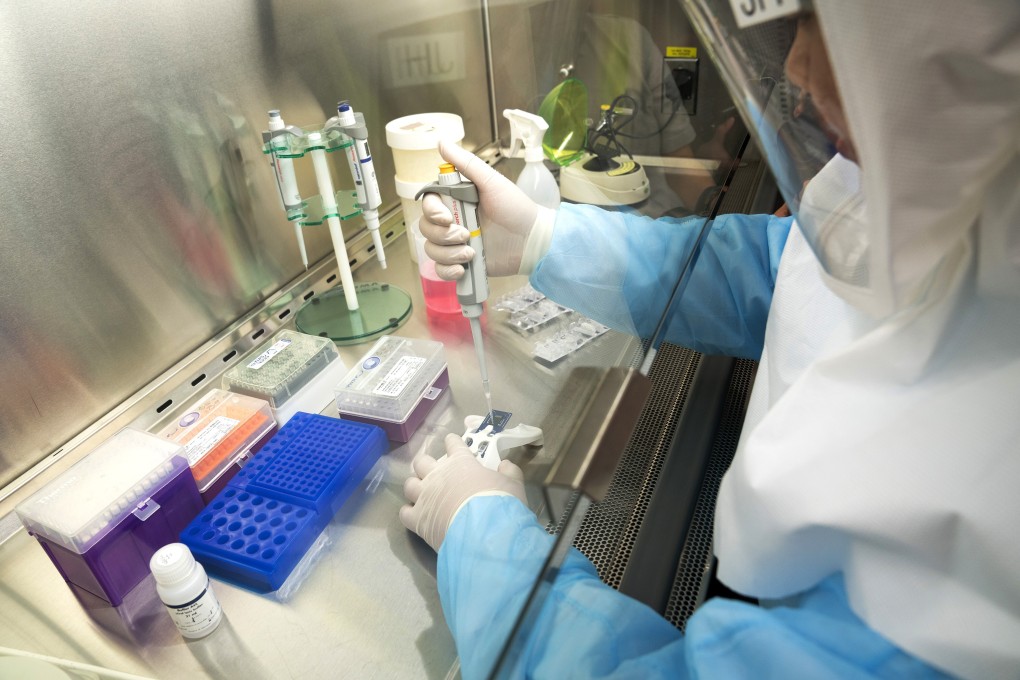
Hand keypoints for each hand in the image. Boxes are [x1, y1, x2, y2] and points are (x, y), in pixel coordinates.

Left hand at [399, 432, 526, 551]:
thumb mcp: (514, 485)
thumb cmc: (500, 504)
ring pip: (409, 485)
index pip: (453, 444)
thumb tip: (504, 464)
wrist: (485, 534)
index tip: (452, 443)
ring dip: (415, 487)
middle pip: (421, 462)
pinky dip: (409, 513)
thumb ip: (509, 472)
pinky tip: (416, 516)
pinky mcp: (417, 519)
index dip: (453, 442)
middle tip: (435, 473)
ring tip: (422, 494)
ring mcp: (424, 497)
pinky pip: (404, 512)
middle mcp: (437, 476)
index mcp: (460, 462)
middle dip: (426, 465)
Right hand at [419, 141, 556, 278]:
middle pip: (426, 229)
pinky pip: (440, 270)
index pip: (428, 205)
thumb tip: (442, 143)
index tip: (446, 218)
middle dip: (442, 236)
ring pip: (431, 250)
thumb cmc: (516, 209)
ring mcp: (457, 244)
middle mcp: (453, 221)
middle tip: (466, 235)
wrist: (533, 240)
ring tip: (470, 253)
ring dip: (448, 254)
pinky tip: (462, 268)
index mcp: (456, 201)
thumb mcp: (491, 182)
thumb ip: (466, 164)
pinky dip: (447, 270)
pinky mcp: (462, 263)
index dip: (431, 213)